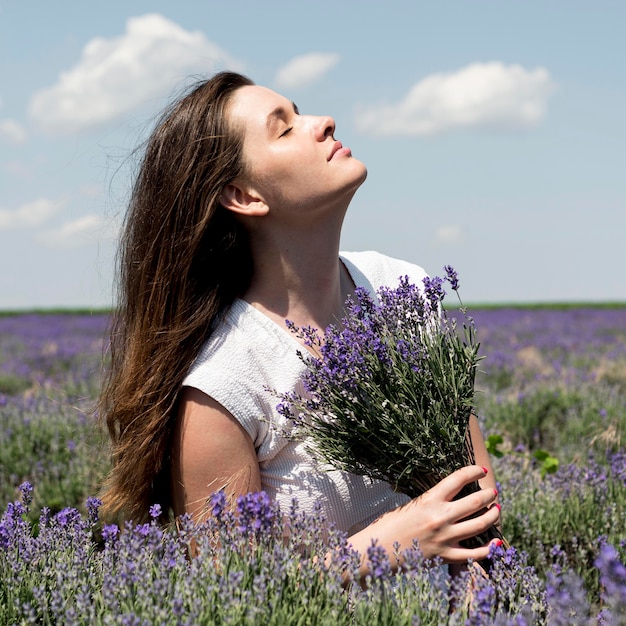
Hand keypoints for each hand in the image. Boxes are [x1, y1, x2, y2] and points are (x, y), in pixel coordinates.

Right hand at [349, 465, 500, 569]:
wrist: (376, 550)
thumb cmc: (388, 525)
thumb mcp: (408, 506)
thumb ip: (430, 502)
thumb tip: (447, 498)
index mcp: (429, 499)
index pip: (458, 479)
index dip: (473, 471)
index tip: (481, 471)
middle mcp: (440, 517)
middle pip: (475, 501)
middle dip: (488, 494)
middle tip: (493, 492)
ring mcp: (445, 537)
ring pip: (479, 525)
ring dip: (492, 515)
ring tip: (497, 510)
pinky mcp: (445, 556)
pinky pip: (474, 554)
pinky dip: (488, 548)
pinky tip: (496, 542)